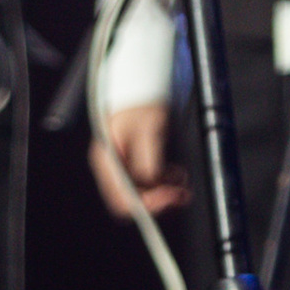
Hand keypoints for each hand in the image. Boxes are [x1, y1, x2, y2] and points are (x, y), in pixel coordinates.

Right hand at [91, 100, 189, 221]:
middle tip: (182, 193)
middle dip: (159, 198)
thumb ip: (147, 157)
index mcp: (107, 160)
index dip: (148, 203)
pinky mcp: (134, 163)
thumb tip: (152, 181)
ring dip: (165, 191)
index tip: (170, 195)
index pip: (122, 197)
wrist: (138, 86)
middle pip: (132, 199)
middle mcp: (112, 167)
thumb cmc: (138, 101)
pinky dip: (164, 182)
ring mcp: (123, 166)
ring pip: (143, 192)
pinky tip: (176, 175)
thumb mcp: (147, 127)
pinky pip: (148, 182)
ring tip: (182, 182)